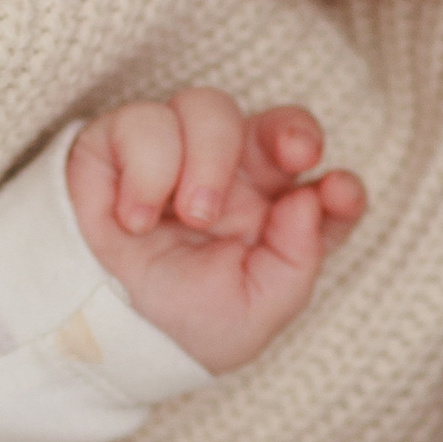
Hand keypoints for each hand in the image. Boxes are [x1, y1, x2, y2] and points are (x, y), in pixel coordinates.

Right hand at [66, 92, 364, 374]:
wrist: (102, 335)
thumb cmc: (182, 324)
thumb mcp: (255, 312)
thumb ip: (296, 262)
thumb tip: (311, 197)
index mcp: (273, 214)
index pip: (321, 185)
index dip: (340, 184)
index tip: (337, 193)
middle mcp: (232, 176)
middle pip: (276, 124)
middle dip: (292, 130)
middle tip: (291, 156)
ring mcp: (178, 155)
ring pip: (207, 106)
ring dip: (206, 158)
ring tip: (191, 216)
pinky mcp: (119, 145)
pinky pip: (143, 121)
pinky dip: (146, 169)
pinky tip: (135, 219)